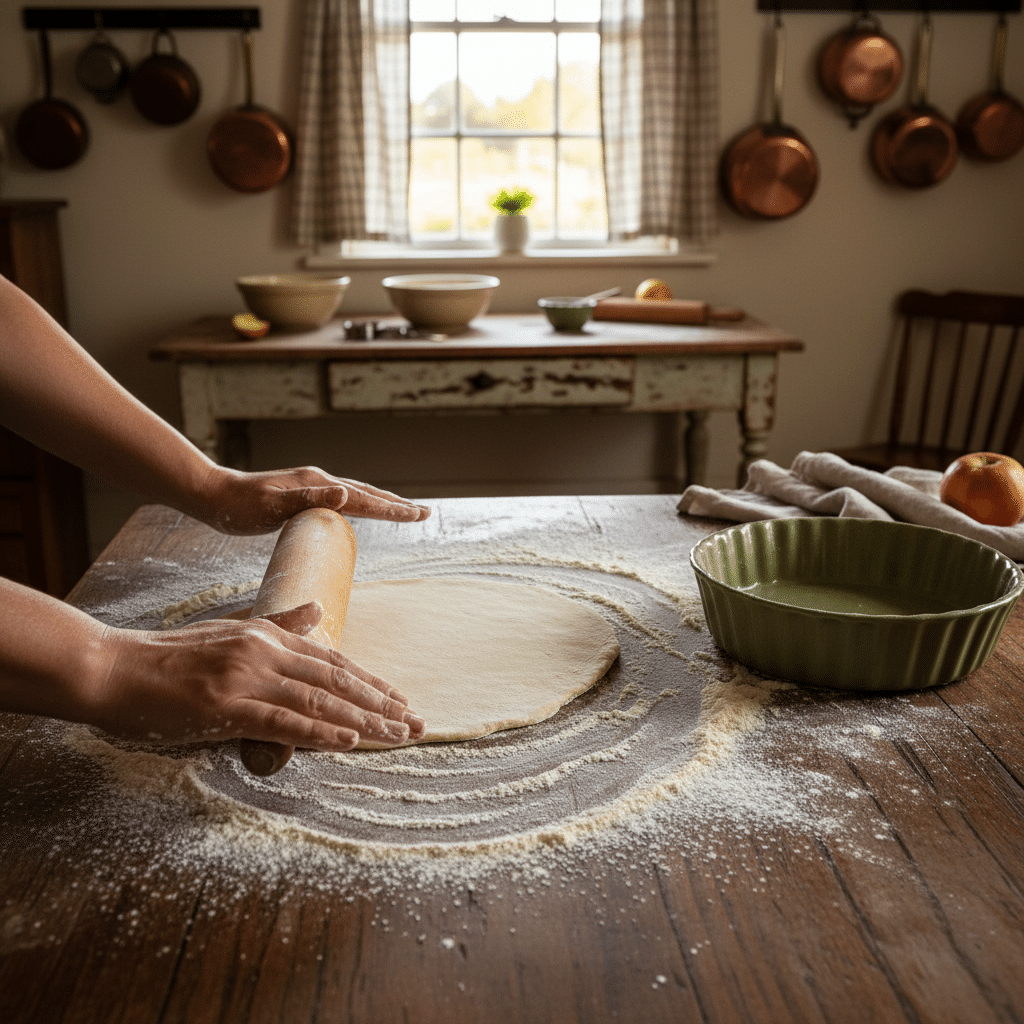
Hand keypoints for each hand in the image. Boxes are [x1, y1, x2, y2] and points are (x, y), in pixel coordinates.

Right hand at [91, 617, 425, 749]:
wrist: (113, 667)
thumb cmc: (168, 657)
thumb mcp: (229, 630)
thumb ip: (277, 625)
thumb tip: (316, 611)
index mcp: (266, 635)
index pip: (332, 660)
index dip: (370, 682)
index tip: (400, 700)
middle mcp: (263, 651)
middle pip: (336, 679)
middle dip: (381, 703)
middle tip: (415, 723)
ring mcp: (246, 677)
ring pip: (319, 699)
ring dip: (363, 720)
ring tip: (397, 735)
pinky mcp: (225, 705)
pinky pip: (283, 720)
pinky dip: (319, 730)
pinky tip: (348, 739)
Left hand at [195, 465, 430, 534]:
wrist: (211, 494)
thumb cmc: (239, 506)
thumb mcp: (273, 506)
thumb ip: (309, 500)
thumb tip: (347, 495)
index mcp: (318, 484)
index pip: (364, 499)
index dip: (393, 509)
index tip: (419, 515)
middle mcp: (319, 481)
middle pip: (368, 493)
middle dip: (397, 505)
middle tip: (424, 514)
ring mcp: (312, 486)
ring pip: (357, 495)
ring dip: (382, 503)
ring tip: (403, 511)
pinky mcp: (303, 494)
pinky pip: (342, 500)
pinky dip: (362, 505)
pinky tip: (359, 511)